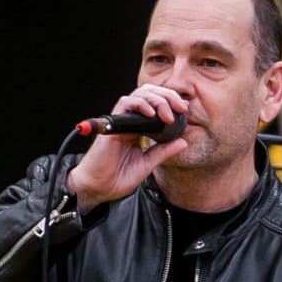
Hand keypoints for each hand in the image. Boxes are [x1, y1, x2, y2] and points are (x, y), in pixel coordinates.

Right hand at [68, 85, 188, 211]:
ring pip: (139, 94)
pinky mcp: (112, 124)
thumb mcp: (147, 164)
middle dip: (168, 96)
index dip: (171, 102)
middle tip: (181, 108)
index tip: (184, 111)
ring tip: (168, 114)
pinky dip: (140, 104)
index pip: (156, 104)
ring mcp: (121, 121)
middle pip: (149, 94)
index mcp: (139, 128)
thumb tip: (184, 141)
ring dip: (157, 99)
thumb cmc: (117, 178)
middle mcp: (130, 121)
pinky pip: (125, 103)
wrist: (98, 188)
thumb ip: (163, 151)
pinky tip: (151, 113)